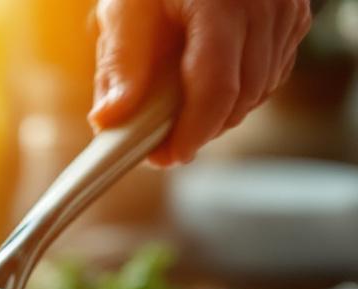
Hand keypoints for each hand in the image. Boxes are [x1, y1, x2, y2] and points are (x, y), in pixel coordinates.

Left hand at [89, 0, 311, 165]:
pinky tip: (208, 84)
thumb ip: (119, 63)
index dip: (193, 130)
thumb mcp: (126, 9)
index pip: (216, 85)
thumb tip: (109, 118)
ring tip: (178, 109)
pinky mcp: (295, 18)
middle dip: (200, 127)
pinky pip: (271, 74)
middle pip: (241, 96)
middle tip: (158, 142)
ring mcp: (286, 12)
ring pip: (259, 91)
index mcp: (220, 3)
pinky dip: (240, 91)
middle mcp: (264, 6)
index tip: (166, 156)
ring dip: (219, 112)